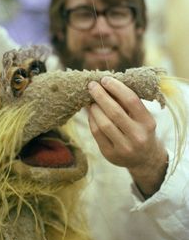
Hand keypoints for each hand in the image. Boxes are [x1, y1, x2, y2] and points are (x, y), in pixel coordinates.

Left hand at [88, 76, 167, 196]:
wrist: (145, 159)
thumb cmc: (141, 130)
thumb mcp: (142, 117)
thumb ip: (127, 103)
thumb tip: (105, 84)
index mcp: (148, 123)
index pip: (131, 100)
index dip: (116, 88)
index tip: (105, 79)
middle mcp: (137, 136)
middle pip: (115, 112)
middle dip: (101, 96)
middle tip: (92, 86)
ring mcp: (124, 148)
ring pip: (103, 124)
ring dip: (94, 108)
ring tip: (91, 100)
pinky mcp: (110, 154)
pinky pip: (96, 133)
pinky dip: (92, 119)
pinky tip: (91, 112)